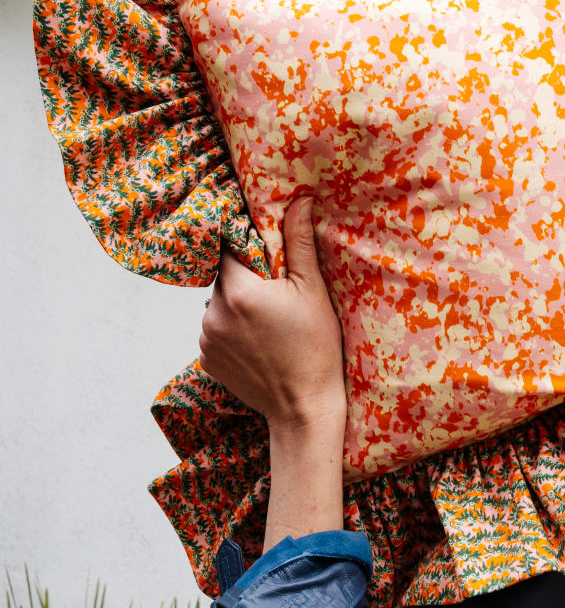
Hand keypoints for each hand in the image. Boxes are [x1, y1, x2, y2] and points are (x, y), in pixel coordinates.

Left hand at [200, 197, 345, 429]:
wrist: (304, 408)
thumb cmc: (316, 348)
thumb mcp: (312, 291)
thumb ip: (299, 243)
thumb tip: (301, 200)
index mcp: (239, 291)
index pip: (228, 248)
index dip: (246, 246)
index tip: (263, 252)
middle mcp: (213, 313)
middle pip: (222, 278)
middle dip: (244, 278)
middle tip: (274, 291)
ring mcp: (205, 339)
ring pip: (216, 305)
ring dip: (235, 305)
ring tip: (268, 321)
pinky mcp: (205, 360)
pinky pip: (213, 331)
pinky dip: (230, 330)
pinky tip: (257, 342)